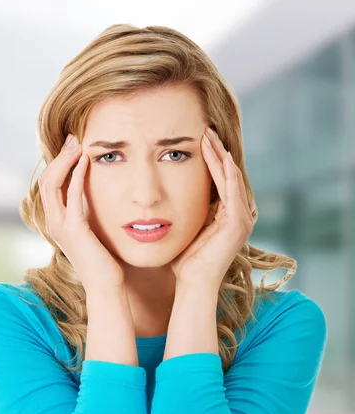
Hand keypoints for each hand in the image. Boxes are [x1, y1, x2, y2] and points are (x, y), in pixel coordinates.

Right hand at [38, 134, 124, 292]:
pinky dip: (76, 175)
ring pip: (52, 184)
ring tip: (78, 144)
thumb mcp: (92, 232)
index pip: (49, 185)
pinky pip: (71, 195)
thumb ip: (87, 214)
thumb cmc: (104, 261)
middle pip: (46, 180)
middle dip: (59, 156)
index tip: (73, 146)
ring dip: (65, 161)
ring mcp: (61, 227)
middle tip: (74, 138)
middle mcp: (53, 223)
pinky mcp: (74, 230)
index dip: (58, 163)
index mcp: (56, 222)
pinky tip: (86, 161)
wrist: (106, 286)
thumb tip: (94, 197)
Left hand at [170, 127, 254, 288]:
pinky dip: (227, 175)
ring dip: (220, 157)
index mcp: (227, 216)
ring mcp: (242, 220)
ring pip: (231, 180)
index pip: (220, 180)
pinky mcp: (239, 225)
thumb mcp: (186, 227)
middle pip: (229, 175)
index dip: (211, 159)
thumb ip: (187, 211)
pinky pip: (233, 193)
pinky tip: (221, 157)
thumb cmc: (185, 261)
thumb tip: (171, 194)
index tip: (199, 140)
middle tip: (206, 129)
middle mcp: (239, 215)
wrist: (192, 284)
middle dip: (217, 152)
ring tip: (210, 137)